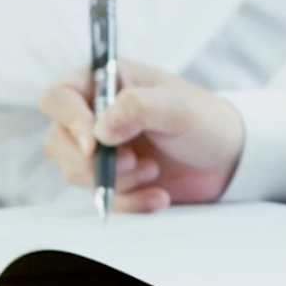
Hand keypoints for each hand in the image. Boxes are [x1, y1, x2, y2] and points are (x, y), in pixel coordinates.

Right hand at [39, 59, 244, 211]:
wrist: (227, 159)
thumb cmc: (203, 119)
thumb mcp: (177, 106)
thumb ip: (138, 107)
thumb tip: (100, 130)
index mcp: (103, 83)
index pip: (59, 95)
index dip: (68, 119)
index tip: (96, 143)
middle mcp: (93, 114)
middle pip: (58, 139)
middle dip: (94, 160)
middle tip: (134, 160)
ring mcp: (99, 149)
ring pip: (74, 171)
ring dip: (116, 180)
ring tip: (153, 170)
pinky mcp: (110, 179)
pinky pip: (99, 197)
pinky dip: (128, 201)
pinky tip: (158, 195)